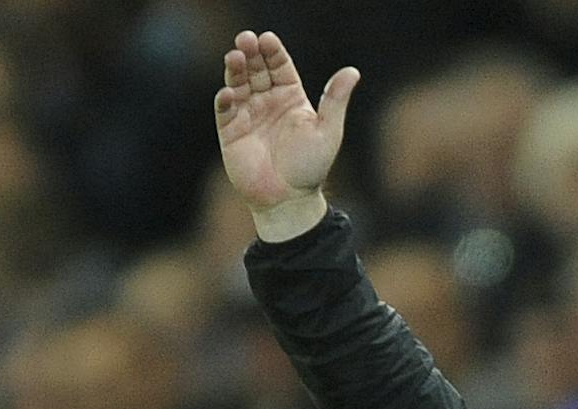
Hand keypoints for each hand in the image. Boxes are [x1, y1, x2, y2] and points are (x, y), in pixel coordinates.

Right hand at [214, 30, 359, 239]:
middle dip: (250, 53)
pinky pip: (225, 109)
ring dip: (235, 70)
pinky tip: (229, 93)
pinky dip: (225, 98)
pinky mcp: (231, 131)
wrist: (289, 200)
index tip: (267, 39)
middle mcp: (268, 102)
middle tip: (246, 40)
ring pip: (238, 83)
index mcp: (291, 98)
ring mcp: (248, 114)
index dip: (273, 51)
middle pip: (256, 69)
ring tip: (234, 57)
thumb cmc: (311, 167)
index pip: (280, 66)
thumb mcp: (328, 131)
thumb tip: (353, 71)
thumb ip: (335, 100)